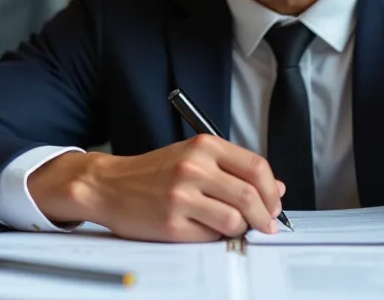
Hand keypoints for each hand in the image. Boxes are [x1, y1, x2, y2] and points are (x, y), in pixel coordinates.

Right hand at [28, 135, 285, 242]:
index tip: (274, 202)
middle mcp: (193, 168)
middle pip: (250, 196)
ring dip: (241, 228)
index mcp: (203, 146)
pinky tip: (206, 229)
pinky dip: (216, 236)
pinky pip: (210, 236)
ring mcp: (181, 196)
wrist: (108, 185)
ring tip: (233, 227)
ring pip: (234, 220)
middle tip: (266, 224)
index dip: (272, 190)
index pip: (256, 167)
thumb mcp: (193, 157)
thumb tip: (275, 189)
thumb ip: (233, 169)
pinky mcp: (171, 223)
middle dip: (265, 216)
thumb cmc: (152, 172)